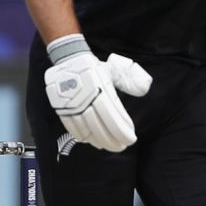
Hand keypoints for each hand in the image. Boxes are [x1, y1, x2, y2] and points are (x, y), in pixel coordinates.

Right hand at [43, 36, 152, 152]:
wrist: (68, 58)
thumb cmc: (95, 67)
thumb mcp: (115, 70)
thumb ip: (129, 81)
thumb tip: (144, 89)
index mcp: (101, 91)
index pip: (114, 117)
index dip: (122, 131)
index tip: (131, 138)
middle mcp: (86, 100)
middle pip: (100, 127)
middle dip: (112, 140)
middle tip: (122, 147)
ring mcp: (72, 105)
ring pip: (86, 129)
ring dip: (99, 140)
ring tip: (109, 146)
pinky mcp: (61, 108)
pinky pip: (71, 126)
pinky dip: (82, 136)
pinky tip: (91, 141)